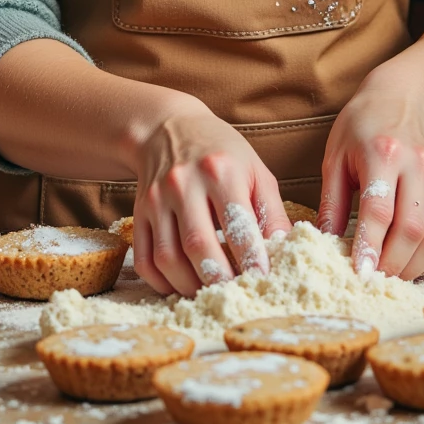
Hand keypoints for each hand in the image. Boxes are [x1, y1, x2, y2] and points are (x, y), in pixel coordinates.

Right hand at [129, 101, 291, 296]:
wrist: (167, 128)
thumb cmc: (220, 152)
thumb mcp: (255, 170)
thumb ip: (272, 211)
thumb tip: (285, 251)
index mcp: (219, 170)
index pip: (236, 224)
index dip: (250, 258)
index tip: (262, 280)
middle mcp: (183, 183)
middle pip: (198, 245)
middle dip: (219, 279)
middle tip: (237, 295)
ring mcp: (156, 199)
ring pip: (168, 257)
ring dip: (190, 286)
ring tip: (211, 293)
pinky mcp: (138, 213)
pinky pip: (144, 259)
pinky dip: (161, 283)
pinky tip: (181, 286)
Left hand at [316, 73, 423, 280]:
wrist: (408, 95)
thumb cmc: (364, 122)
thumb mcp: (336, 153)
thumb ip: (331, 199)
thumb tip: (322, 241)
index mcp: (383, 152)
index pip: (379, 210)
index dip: (369, 247)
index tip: (359, 272)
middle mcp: (418, 165)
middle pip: (412, 231)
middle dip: (391, 265)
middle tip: (372, 278)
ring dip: (413, 267)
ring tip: (391, 273)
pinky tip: (413, 260)